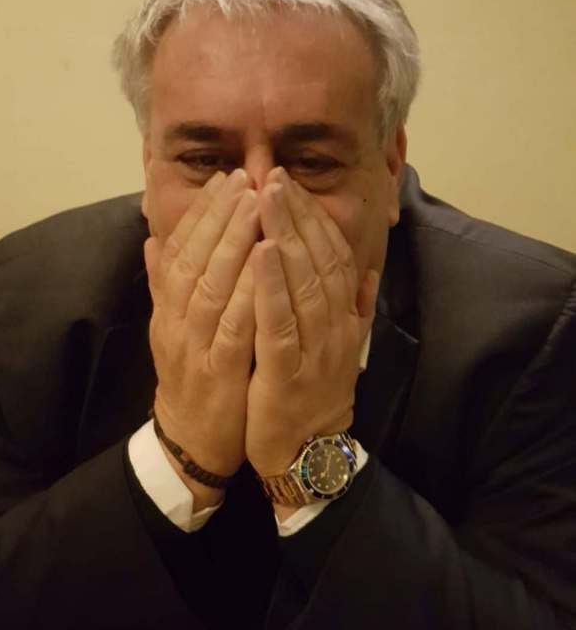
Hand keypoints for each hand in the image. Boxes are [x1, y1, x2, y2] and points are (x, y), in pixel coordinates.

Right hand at [144, 169, 258, 504]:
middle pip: (195, 258)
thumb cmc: (191, 374)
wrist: (191, 439)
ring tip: (255, 204)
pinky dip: (248, 292)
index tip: (225, 178)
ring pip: (211, 284)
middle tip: (244, 177)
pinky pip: (233, 326)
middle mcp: (175, 320)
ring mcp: (194, 346)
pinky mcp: (218, 372)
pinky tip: (266, 262)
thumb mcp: (173, 326)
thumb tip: (152, 238)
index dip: (202, 212)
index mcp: (169, 307)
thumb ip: (165, 283)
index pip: (181, 249)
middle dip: (220, 214)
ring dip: (232, 242)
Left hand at [246, 168, 378, 478]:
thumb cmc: (315, 393)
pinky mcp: (288, 374)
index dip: (311, 217)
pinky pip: (281, 323)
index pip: (331, 256)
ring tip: (266, 197)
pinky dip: (272, 286)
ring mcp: (315, 350)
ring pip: (304, 283)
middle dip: (296, 214)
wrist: (308, 455)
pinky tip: (260, 252)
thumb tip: (368, 268)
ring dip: (286, 236)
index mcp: (342, 317)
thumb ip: (354, 306)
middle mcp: (334, 327)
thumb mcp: (340, 345)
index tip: (289, 183)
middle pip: (318, 260)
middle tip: (274, 174)